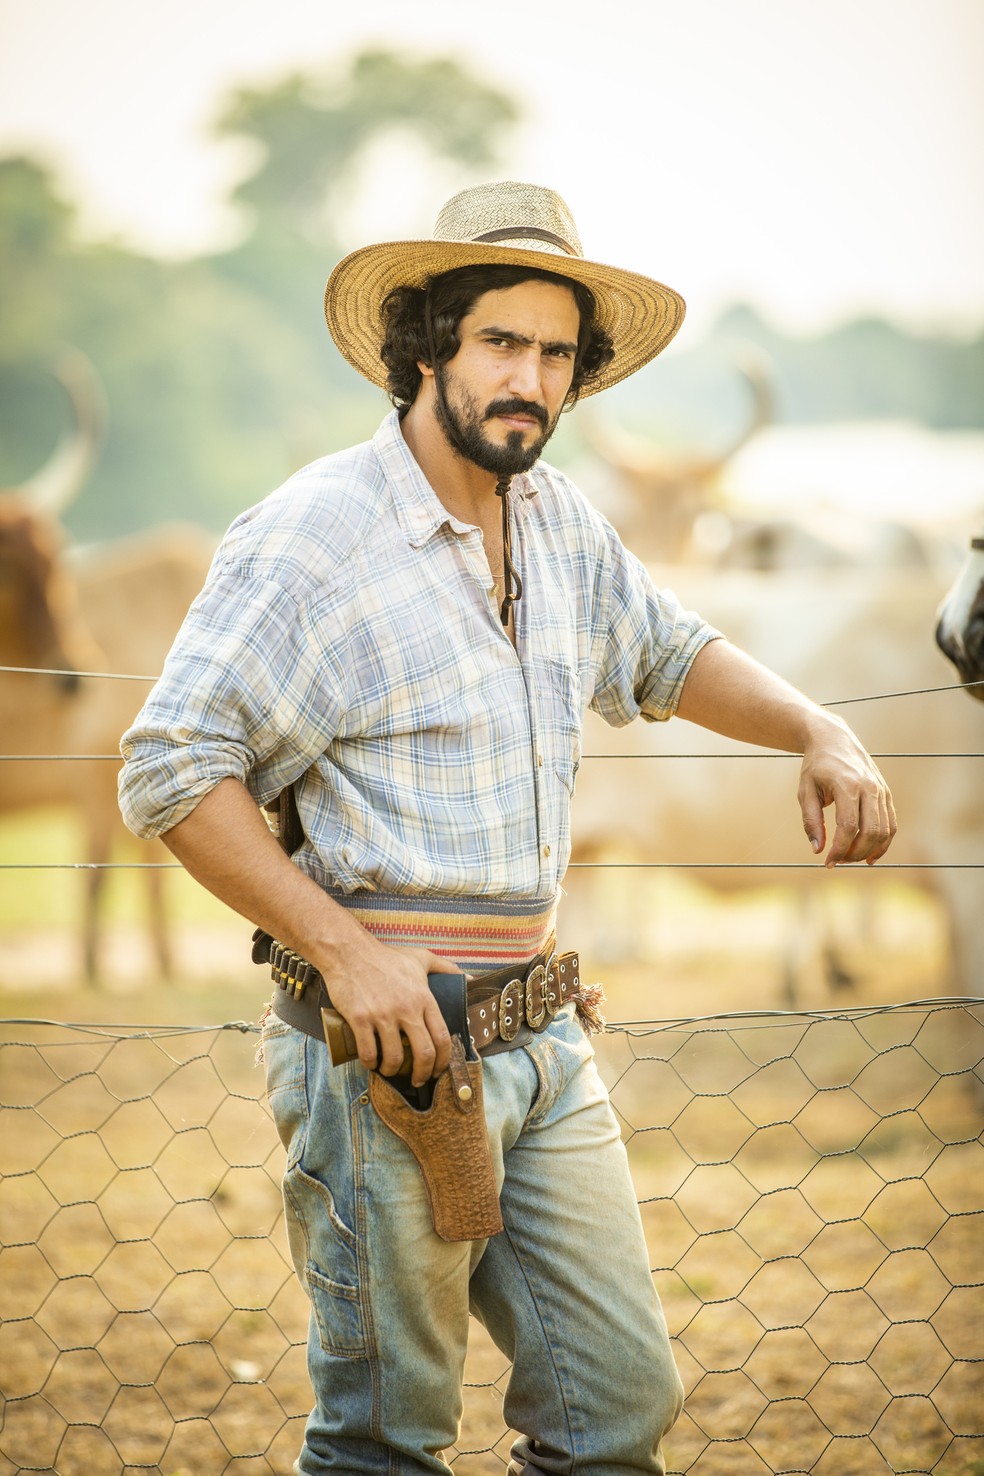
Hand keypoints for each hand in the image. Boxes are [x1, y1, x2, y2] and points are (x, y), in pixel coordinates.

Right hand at [319, 939, 458, 1086]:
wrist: (350, 952)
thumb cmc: (386, 957)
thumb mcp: (421, 958)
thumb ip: (447, 968)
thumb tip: (470, 979)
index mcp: (424, 998)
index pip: (442, 1037)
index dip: (443, 1060)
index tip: (438, 1070)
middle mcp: (407, 1009)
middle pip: (424, 1053)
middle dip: (423, 1073)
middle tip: (417, 1080)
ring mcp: (383, 1015)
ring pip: (394, 1057)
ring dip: (392, 1070)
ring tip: (389, 1070)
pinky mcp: (360, 1018)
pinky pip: (368, 1051)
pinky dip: (370, 1063)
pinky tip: (370, 1062)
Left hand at [798, 716, 896, 866]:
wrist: (834, 740)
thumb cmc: (816, 767)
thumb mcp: (805, 791)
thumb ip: (811, 821)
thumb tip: (817, 849)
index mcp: (847, 785)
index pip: (848, 827)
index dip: (839, 849)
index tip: (828, 862)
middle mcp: (869, 787)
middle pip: (871, 832)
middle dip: (855, 853)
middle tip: (838, 861)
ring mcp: (881, 790)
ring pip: (885, 830)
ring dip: (870, 851)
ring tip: (851, 858)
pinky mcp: (886, 794)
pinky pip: (892, 824)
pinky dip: (884, 842)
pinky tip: (870, 855)